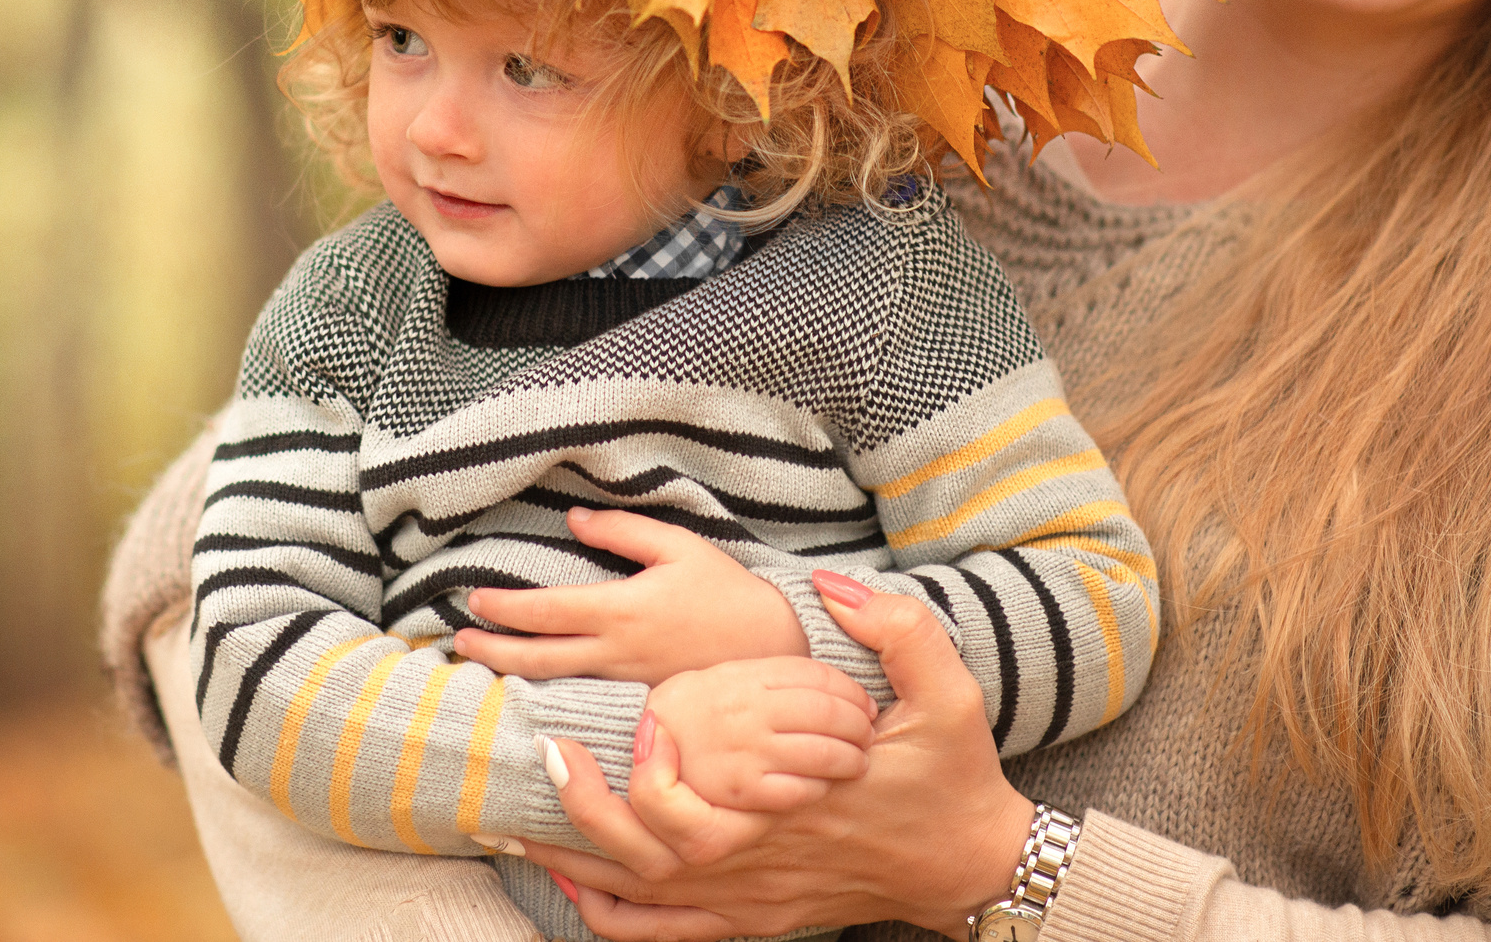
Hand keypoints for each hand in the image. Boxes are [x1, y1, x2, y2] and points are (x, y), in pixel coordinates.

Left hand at [455, 507, 808, 682]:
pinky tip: (530, 691)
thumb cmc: (726, 592)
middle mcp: (616, 654)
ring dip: (512, 677)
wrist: (774, 648)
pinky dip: (548, 695)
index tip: (473, 600)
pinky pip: (583, 701)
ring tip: (480, 668)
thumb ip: (622, 532)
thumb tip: (572, 521)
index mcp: (621, 611)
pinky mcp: (638, 703)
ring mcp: (626, 685)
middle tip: (456, 645)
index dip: (503, 608)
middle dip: (491, 652)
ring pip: (555, 686)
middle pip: (536, 659)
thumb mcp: (678, 547)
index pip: (545, 611)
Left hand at [516, 574, 1036, 939]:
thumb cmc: (951, 777)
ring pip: (640, 899)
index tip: (642, 715)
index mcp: (788, 806)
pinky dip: (610, 915)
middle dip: (581, 810)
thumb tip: (834, 583)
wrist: (971, 864)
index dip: (648, 769)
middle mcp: (757, 860)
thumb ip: (897, 630)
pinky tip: (574, 884)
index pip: (687, 808)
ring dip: (574, 863)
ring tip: (519, 824)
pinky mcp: (754, 920)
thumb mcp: (947, 695)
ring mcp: (751, 899)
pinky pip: (663, 934)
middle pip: (641, 858)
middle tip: (548, 752)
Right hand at [645, 659, 877, 811]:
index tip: (863, 700)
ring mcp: (744, 750)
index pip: (818, 675)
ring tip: (858, 759)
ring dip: (850, 757)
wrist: (625, 748)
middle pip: (827, 710)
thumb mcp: (720, 676)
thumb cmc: (684, 714)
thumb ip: (766, 674)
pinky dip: (820, 786)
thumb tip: (820, 669)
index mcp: (745, 674)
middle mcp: (746, 708)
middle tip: (869, 730)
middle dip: (859, 721)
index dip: (850, 688)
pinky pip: (799, 789)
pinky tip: (824, 785)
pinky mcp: (739, 791)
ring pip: (822, 751)